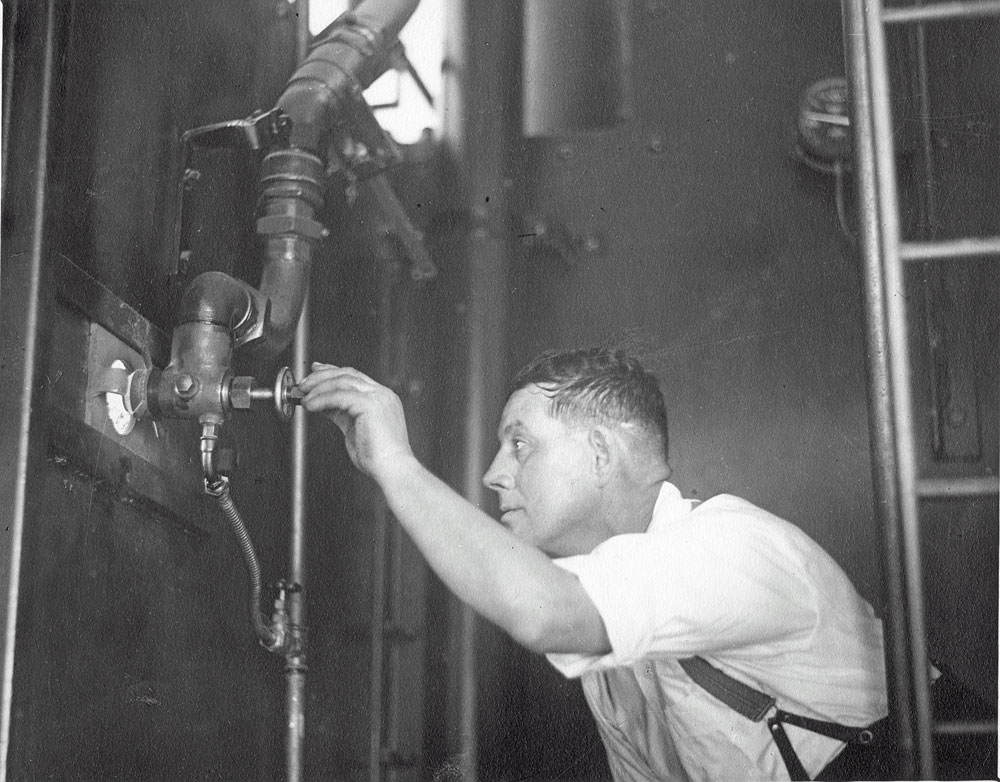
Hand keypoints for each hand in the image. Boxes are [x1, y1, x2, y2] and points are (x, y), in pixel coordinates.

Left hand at [299, 363, 413, 480]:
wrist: (393, 469)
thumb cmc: (378, 457)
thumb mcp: (354, 429)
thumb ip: (341, 414)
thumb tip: (323, 405)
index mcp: (382, 398)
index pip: (355, 377)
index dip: (333, 372)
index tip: (316, 372)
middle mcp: (382, 394)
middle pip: (348, 374)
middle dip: (322, 376)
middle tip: (304, 384)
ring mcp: (378, 397)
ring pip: (343, 381)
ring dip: (319, 386)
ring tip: (304, 395)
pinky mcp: (370, 405)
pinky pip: (340, 396)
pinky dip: (322, 399)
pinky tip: (311, 405)